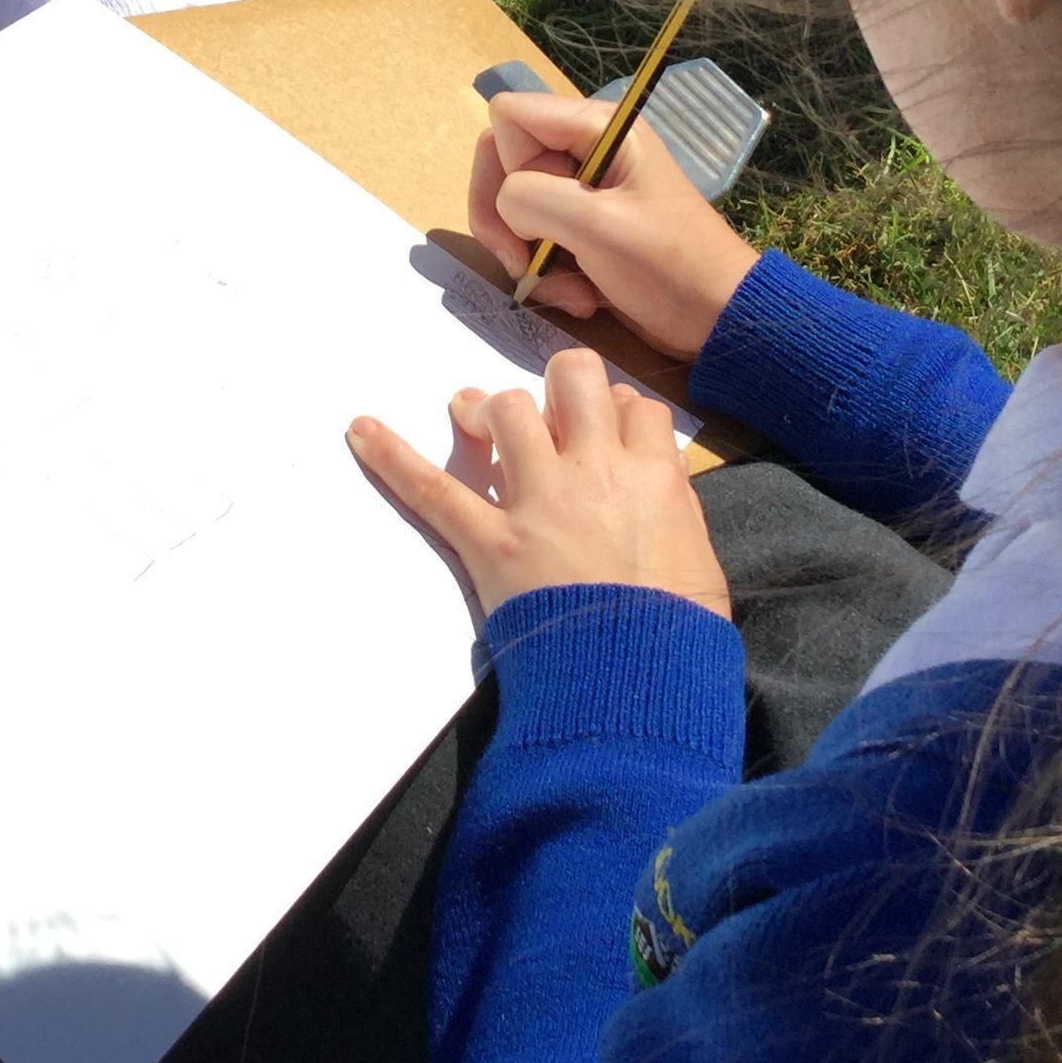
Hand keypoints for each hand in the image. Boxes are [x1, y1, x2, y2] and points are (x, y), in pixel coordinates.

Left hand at [349, 348, 729, 618]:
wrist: (638, 682)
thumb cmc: (678, 634)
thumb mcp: (701, 563)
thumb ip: (678, 511)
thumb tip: (662, 488)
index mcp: (653, 477)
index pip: (635, 408)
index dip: (617, 411)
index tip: (606, 429)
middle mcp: (595, 471)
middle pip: (574, 380)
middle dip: (559, 384)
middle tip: (545, 411)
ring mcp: (538, 501)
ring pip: (509, 409)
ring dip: (489, 407)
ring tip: (475, 416)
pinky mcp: (491, 540)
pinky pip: (434, 489)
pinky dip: (392, 458)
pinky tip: (360, 433)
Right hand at [469, 89, 760, 358]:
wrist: (717, 319)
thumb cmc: (668, 266)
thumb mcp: (596, 226)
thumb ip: (531, 197)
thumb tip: (505, 203)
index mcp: (598, 128)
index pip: (510, 116)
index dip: (508, 164)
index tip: (536, 213)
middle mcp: (587, 148)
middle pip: (503, 159)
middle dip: (506, 218)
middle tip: (522, 263)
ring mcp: (584, 190)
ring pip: (515, 206)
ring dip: (531, 256)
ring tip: (570, 289)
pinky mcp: (584, 228)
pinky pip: (537, 239)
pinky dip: (551, 274)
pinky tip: (583, 296)